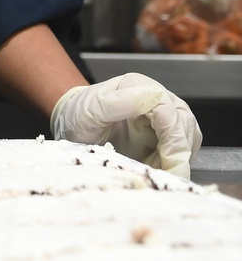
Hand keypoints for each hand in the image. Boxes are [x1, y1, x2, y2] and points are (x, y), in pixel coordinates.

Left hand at [51, 72, 201, 178]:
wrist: (72, 125)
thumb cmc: (80, 115)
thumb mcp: (92, 110)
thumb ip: (119, 103)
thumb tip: (153, 96)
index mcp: (139, 86)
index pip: (169, 111)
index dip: (174, 138)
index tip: (171, 161)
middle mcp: (155, 98)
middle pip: (184, 123)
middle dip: (180, 151)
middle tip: (170, 173)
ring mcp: (161, 116)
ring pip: (188, 136)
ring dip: (178, 157)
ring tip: (158, 170)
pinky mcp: (163, 134)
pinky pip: (180, 147)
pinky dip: (173, 161)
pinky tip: (157, 168)